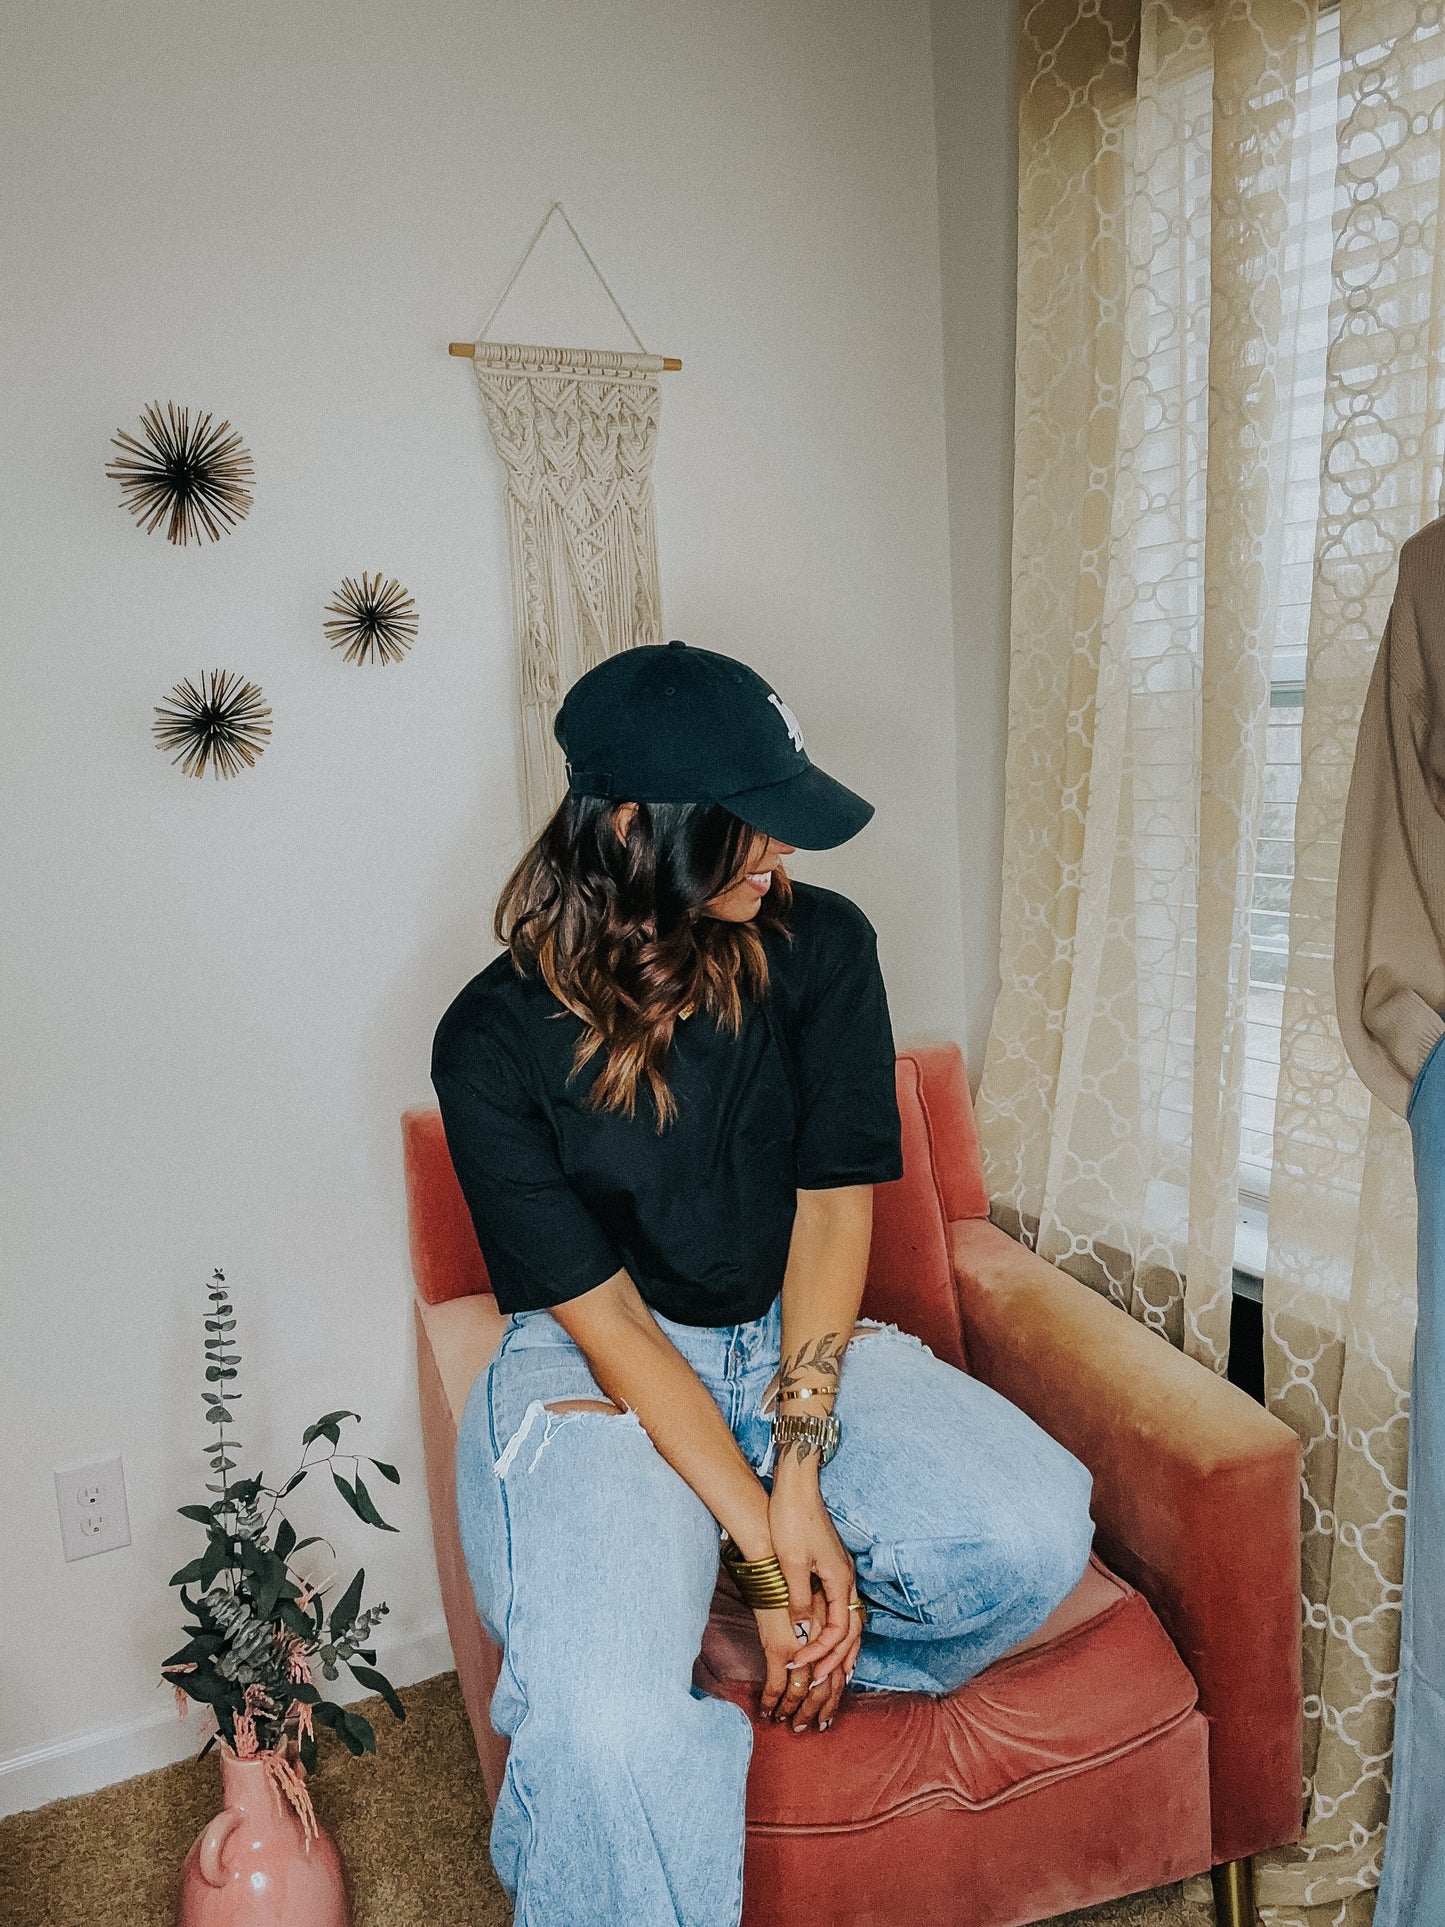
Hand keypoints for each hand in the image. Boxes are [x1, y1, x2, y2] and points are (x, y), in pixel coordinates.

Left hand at [761, 1470, 862, 1729]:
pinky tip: (826, 1637)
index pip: (839, 1629)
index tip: (798, 1664)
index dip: (821, 1652)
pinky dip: (837, 1629)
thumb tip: (799, 1633)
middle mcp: (846, 1578)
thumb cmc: (791, 1518)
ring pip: (850, 1619)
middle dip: (838, 1660)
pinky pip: (841, 1606)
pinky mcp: (831, 1565)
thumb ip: (798, 1598)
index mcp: (839, 1578)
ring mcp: (841, 1571)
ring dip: (843, 1649)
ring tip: (836, 1676)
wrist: (796, 1484)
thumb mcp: (790, 1561)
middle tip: (820, 1686)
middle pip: (852, 1630)